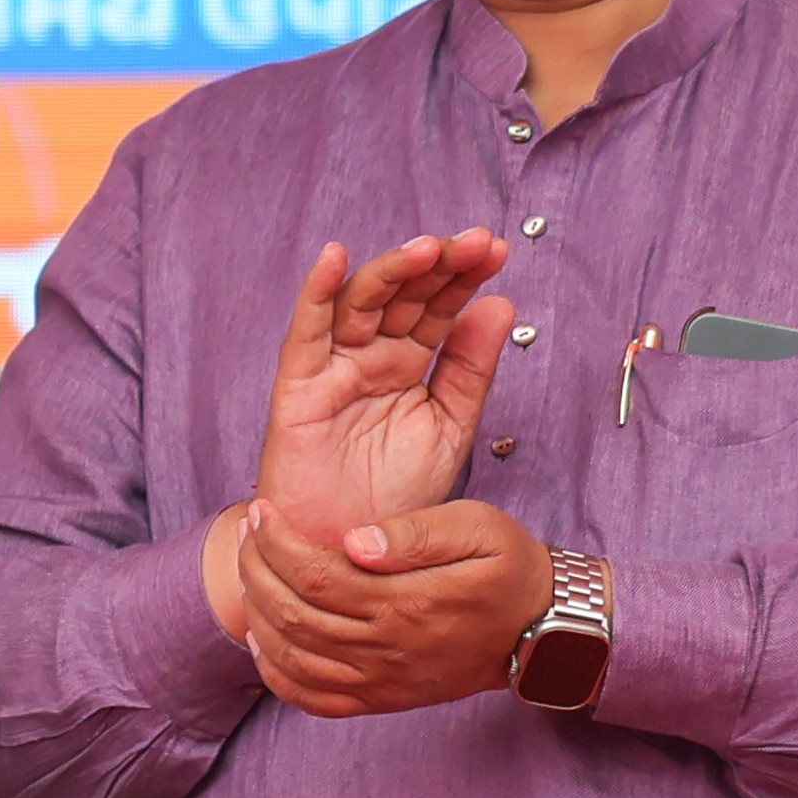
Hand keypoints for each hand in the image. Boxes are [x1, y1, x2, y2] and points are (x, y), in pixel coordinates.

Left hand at [238, 500, 554, 715]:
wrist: (544, 631)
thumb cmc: (510, 569)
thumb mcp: (480, 528)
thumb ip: (416, 532)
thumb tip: (352, 541)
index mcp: (407, 602)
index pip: (314, 575)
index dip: (276, 542)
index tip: (261, 512)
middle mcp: (388, 648)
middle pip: (293, 613)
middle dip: (256, 569)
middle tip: (248, 533)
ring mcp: (382, 680)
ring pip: (293, 656)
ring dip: (257, 614)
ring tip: (250, 573)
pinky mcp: (383, 699)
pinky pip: (312, 699)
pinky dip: (275, 672)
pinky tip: (261, 639)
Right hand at [255, 233, 513, 546]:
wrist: (353, 554)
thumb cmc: (396, 496)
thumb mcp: (450, 426)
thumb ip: (472, 368)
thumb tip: (499, 303)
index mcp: (410, 364)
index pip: (438, 307)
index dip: (464, 277)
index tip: (497, 251)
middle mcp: (371, 356)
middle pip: (403, 296)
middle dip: (437, 265)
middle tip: (475, 243)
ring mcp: (333, 367)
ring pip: (360, 303)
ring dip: (391, 270)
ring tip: (428, 248)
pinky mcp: (298, 386)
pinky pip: (305, 333)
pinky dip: (315, 293)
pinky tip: (334, 257)